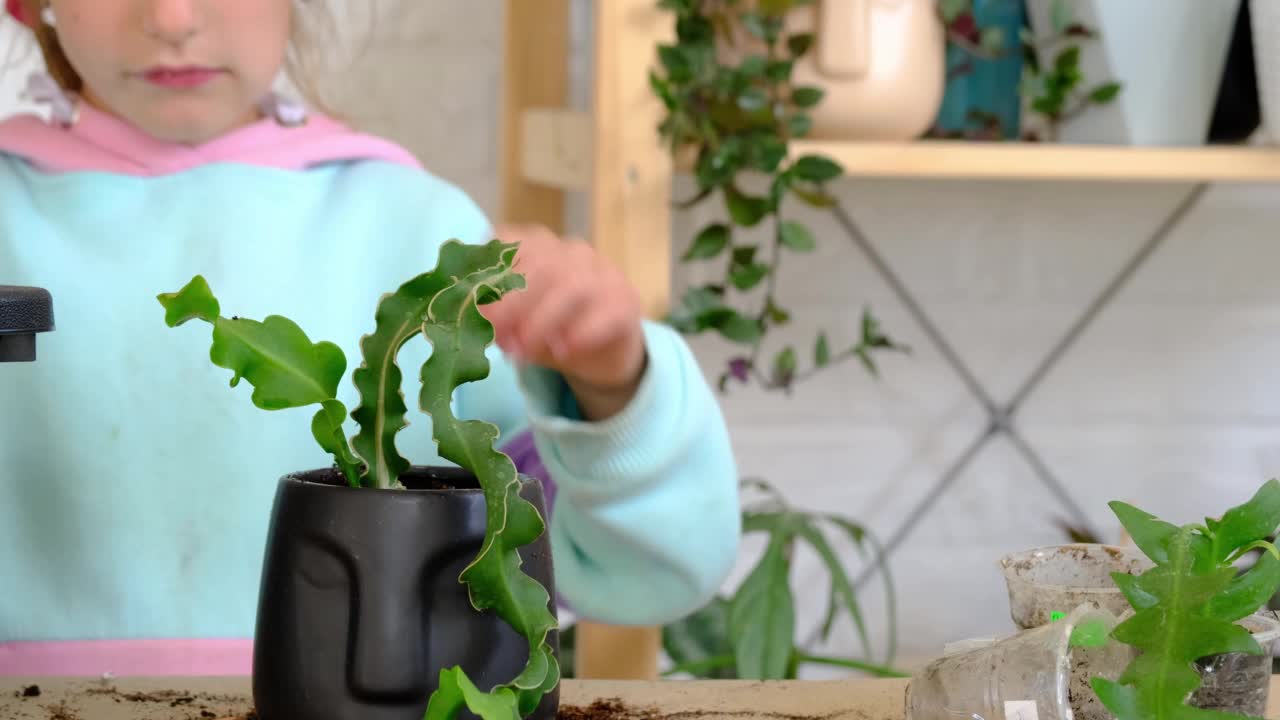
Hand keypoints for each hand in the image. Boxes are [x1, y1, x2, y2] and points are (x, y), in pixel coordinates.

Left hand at [480, 224, 646, 419]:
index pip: (510, 242)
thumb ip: (494, 316)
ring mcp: (603, 275)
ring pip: (573, 286)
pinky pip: (607, 312)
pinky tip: (563, 351)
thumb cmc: (552, 330)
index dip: (489, 274)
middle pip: (541, 265)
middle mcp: (572, 253)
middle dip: (513, 303)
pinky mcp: (626, 303)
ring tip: (523, 351)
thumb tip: (467, 318)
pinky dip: (582, 331)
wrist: (605, 353)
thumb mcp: (516, 323)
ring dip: (542, 321)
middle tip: (496, 337)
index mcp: (540, 247)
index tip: (472, 306)